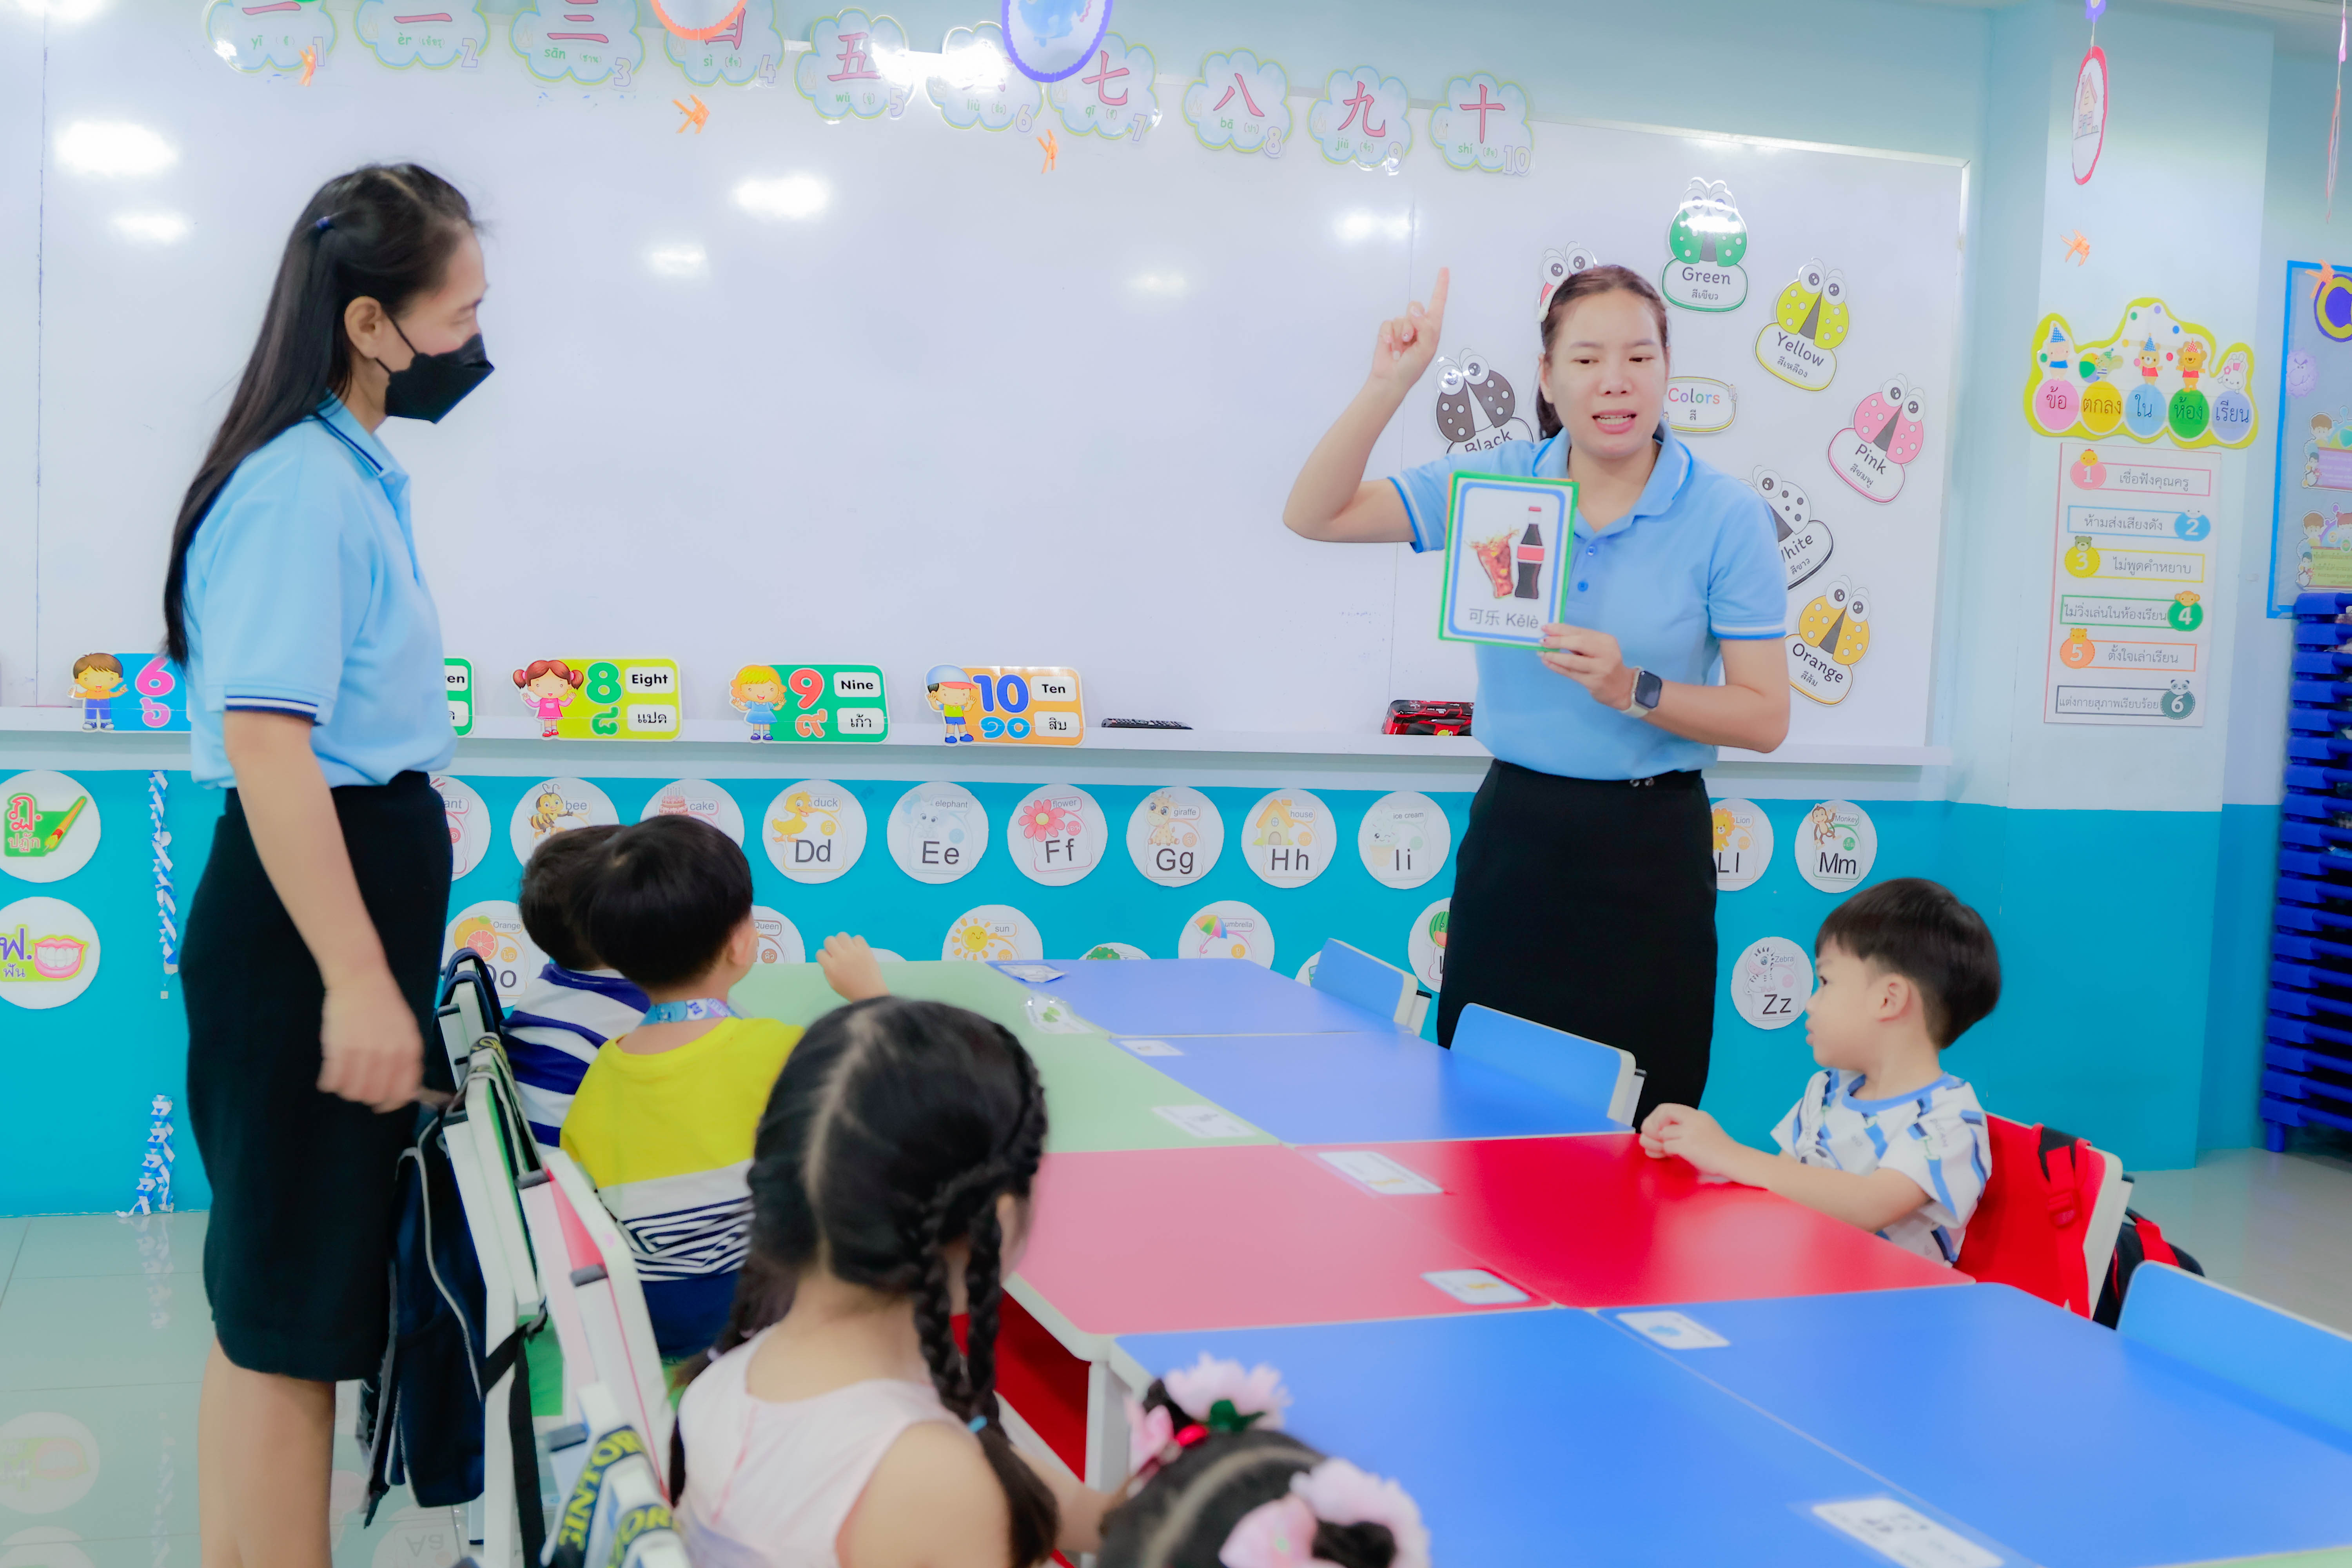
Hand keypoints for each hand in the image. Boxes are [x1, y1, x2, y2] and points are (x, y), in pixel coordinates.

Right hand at [317, 969, 423, 1112]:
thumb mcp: (406, 1030)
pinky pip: (333, 1080)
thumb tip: (404, 1088)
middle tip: (358, 1088)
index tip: (382, 1104)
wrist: (361, 979)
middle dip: (366, 1097)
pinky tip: (328, 1079)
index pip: (404, 1092)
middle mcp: (390, 1055)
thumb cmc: (383, 1003)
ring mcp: (364, 1052)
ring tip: (343, 1080)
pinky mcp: (340, 1048)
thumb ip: (406, 1058)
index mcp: (410, 1050)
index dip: (391, 1103)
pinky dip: (329, 1084)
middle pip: (376, 1095)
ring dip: (347, 1091)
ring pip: (354, 1092)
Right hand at [818, 933, 888, 1001]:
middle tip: (837, 951)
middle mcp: (841, 957)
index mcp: (831, 967)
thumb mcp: (833, 983)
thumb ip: (828, 969)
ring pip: (842, 935)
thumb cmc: (850, 990)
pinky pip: (857, 937)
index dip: (824, 956)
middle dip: (831, 945)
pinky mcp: (865, 949)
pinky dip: (856, 942)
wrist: (870, 993)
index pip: (820, 953)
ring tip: (847, 948)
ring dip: (842, 941)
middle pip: (829, 940)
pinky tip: (857, 950)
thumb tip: (828, 957)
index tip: (829, 959)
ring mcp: (853, 952)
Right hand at [1368, 267, 1448, 391]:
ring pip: (1401, 316)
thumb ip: (1426, 328)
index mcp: (1432, 329)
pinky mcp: (1388, 331)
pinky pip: (1388, 323)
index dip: (1441, 286)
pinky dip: (1388, 336)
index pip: (1437, 303)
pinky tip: (1391, 347)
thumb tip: (1415, 312)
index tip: (1444, 270)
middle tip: (1410, 340)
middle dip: (1412, 322)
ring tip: (1401, 348)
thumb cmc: (1412, 368)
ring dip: (1400, 334)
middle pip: (1415, 306)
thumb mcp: (1427, 349)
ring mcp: (1402, 328)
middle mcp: (1418, 325)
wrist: (1391, 379)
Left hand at [1539, 623, 1635, 709]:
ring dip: (1555, 656)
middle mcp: (1605, 652)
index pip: (1580, 631)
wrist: (1622, 688)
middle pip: (1578, 643)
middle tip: (1542, 640)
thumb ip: (1581, 642)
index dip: (1561, 629)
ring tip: (1542, 653)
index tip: (1545, 627)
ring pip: (1573, 661)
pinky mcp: (1594, 682)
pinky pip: (1571, 673)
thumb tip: (1554, 635)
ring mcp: (1600, 668)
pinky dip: (1557, 667)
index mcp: (1606, 640)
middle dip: (1558, 641)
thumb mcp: (1598, 650)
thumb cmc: (1605, 664)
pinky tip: (1547, 663)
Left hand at [1640, 1105, 1753, 1180]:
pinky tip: (1677, 1157)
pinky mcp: (1690, 1145)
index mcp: (1697, 1115)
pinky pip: (1668, 1147)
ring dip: (1663, 1144)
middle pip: (1662, 1113)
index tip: (1655, 1131)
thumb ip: (1681, 1130)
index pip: (1666, 1108)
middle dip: (1652, 1127)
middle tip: (1654, 1140)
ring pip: (1663, 1134)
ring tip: (1669, 1152)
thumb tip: (1654, 1135)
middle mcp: (1694, 1119)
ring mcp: (1692, 1131)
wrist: (1735, 1161)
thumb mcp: (1701, 1132)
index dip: (1656, 1118)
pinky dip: (1669, 1153)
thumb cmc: (1718, 1151)